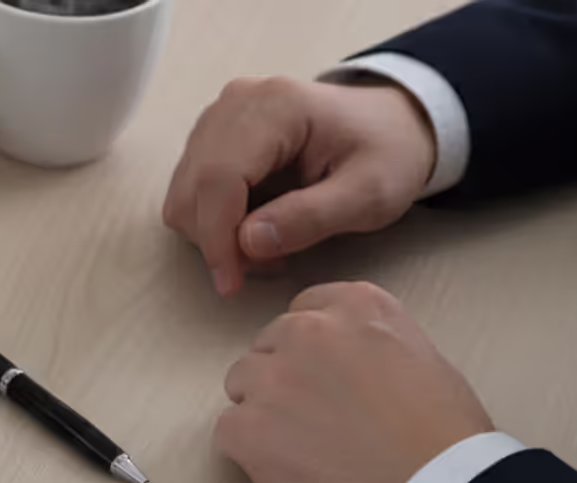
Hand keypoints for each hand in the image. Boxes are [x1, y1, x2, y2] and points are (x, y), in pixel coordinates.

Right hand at [163, 77, 436, 295]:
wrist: (391, 125)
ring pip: (185, 194)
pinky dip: (214, 221)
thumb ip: (313, 217)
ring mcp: (219, 117)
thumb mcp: (371, 194)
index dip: (217, 238)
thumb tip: (247, 242)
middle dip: (217, 241)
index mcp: (276, 106)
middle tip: (266, 266)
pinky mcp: (212, 135)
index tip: (231, 285)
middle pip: (193, 188)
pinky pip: (191, 191)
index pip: (219, 176)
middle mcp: (235, 103)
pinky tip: (255, 227)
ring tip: (268, 245)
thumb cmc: (386, 154)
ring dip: (215, 234)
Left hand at [215, 282, 493, 482]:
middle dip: (285, 375)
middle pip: (269, 345)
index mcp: (357, 306)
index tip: (325, 373)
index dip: (312, 347)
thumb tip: (342, 360)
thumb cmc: (443, 436)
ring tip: (302, 446)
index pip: (307, 309)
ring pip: (241, 382)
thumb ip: (369, 343)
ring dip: (262, 408)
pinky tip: (289, 468)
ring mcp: (271, 379)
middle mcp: (308, 331)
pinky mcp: (245, 429)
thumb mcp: (421, 357)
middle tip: (315, 417)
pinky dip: (249, 450)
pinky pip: (228, 429)